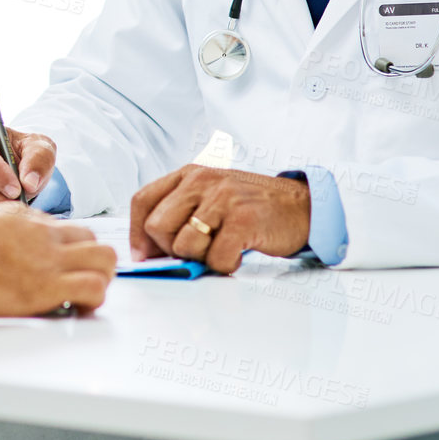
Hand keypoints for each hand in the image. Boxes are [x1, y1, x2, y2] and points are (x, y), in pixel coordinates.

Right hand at [0, 204, 115, 316]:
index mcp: (26, 219)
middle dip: (96, 261)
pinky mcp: (48, 286)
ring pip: (106, 259)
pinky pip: (95, 288)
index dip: (73, 251)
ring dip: (102, 278)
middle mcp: (44, 234)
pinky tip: (78, 308)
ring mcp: (49, 259)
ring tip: (84, 297)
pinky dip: (95, 299)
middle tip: (83, 281)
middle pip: (94, 239)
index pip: (68, 229)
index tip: (65, 267)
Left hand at [129, 165, 309, 273]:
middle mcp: (201, 181)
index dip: (137, 234)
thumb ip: (179, 213)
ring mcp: (222, 199)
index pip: (142, 200)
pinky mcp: (242, 220)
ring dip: (202, 258)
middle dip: (170, 249)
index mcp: (189, 174)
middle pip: (156, 226)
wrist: (301, 206)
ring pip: (183, 245)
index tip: (145, 255)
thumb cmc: (251, 206)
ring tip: (222, 247)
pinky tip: (238, 253)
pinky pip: (215, 258)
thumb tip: (147, 251)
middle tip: (196, 251)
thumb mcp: (210, 196)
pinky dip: (225, 265)